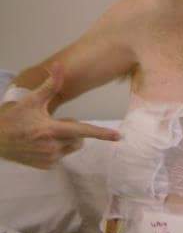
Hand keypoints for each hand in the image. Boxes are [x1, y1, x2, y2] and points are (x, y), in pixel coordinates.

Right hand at [0, 62, 120, 168]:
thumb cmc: (14, 118)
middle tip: (53, 123)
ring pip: (72, 147)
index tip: (118, 136)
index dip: (101, 133)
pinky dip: (57, 148)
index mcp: (51, 130)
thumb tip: (59, 66)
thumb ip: (50, 85)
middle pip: (79, 138)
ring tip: (46, 133)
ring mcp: (49, 158)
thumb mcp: (32, 100)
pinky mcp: (46, 166)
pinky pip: (62, 155)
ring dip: (66, 139)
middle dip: (73, 129)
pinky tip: (41, 143)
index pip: (83, 131)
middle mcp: (52, 147)